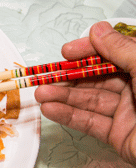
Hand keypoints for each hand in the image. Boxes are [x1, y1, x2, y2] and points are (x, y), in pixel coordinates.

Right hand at [35, 21, 135, 164]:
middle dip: (69, 76)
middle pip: (97, 77)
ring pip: (89, 100)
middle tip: (45, 75)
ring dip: (62, 96)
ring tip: (40, 93)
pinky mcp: (120, 136)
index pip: (114, 52)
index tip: (68, 52)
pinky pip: (90, 123)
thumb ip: (122, 50)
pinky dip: (68, 116)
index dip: (90, 50)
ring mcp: (129, 113)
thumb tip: (99, 31)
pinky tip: (51, 110)